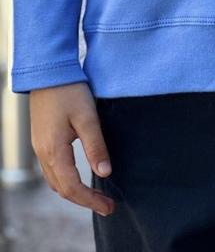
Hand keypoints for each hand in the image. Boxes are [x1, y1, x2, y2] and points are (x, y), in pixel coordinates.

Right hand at [30, 82, 114, 216]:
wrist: (48, 72)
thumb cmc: (69, 91)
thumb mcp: (87, 117)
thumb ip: (96, 146)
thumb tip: (105, 173)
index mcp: (54, 150)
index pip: (72, 187)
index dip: (90, 201)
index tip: (109, 207)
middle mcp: (43, 153)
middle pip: (62, 189)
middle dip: (84, 201)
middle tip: (107, 206)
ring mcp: (40, 147)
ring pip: (55, 181)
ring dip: (74, 192)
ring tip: (95, 195)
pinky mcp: (41, 140)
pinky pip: (51, 170)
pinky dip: (66, 180)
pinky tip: (79, 177)